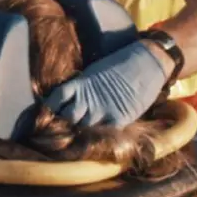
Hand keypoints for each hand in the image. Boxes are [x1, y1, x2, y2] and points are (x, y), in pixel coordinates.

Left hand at [42, 40, 168, 127]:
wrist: (148, 62)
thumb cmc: (121, 63)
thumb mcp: (95, 71)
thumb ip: (82, 86)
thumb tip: (69, 98)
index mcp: (80, 84)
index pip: (56, 99)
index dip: (51, 108)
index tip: (49, 112)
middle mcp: (88, 99)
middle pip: (67, 117)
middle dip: (65, 121)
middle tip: (65, 125)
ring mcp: (102, 110)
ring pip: (83, 128)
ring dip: (82, 130)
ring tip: (82, 131)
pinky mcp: (119, 119)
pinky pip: (103, 133)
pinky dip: (100, 134)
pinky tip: (100, 133)